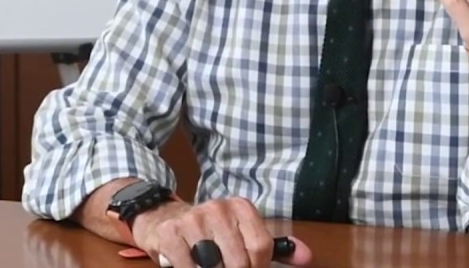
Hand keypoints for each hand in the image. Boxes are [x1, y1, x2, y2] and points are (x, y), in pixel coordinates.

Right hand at [130, 197, 311, 267]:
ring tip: (207, 265)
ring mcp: (193, 219)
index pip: (261, 247)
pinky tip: (189, 265)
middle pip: (239, 261)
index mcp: (240, 207)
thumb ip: (275, 247)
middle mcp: (218, 208)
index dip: (257, 267)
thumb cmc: (207, 231)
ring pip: (213, 265)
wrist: (162, 217)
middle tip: (225, 267)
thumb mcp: (242, 232)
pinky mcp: (170, 233)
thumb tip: (306, 257)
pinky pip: (188, 267)